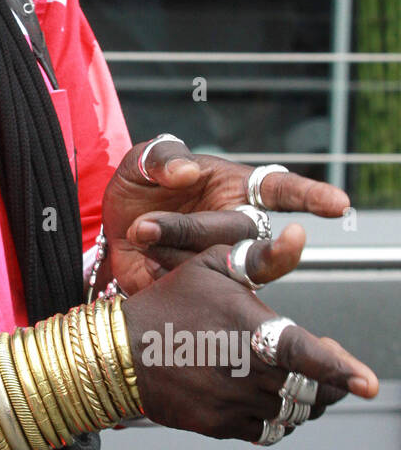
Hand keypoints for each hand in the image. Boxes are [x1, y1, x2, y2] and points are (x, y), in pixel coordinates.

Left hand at [102, 136, 349, 293]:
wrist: (111, 227)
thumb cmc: (141, 186)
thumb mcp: (143, 161)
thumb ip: (162, 158)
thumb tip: (186, 171)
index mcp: (238, 187)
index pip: (282, 190)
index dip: (311, 196)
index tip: (338, 205)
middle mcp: (240, 225)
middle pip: (243, 234)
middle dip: (193, 231)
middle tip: (145, 227)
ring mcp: (226, 261)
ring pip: (220, 264)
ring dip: (171, 251)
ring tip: (138, 233)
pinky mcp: (206, 290)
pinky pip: (196, 290)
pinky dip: (161, 274)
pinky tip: (144, 260)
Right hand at [122, 234, 377, 442]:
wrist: (120, 352)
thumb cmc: (166, 304)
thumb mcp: (210, 265)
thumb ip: (259, 257)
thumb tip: (297, 236)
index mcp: (251, 329)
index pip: (309, 356)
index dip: (342, 371)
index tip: (368, 383)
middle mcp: (247, 371)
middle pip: (311, 391)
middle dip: (328, 384)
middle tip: (322, 370)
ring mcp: (234, 402)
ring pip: (292, 413)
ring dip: (303, 401)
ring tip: (291, 382)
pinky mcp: (221, 424)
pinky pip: (266, 430)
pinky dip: (275, 419)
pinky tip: (264, 398)